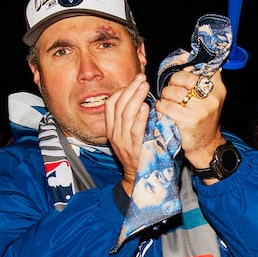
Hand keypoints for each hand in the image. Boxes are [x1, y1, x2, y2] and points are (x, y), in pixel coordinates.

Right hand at [104, 73, 153, 191]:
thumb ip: (132, 119)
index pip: (110, 104)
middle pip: (118, 106)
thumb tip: (141, 99)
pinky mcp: (134, 149)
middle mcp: (114, 133)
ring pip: (126, 115)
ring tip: (145, 86)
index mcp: (111, 129)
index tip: (134, 81)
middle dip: (130, 89)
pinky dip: (140, 117)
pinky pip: (135, 130)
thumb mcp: (129, 135)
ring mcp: (122, 142)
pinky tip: (147, 106)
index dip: (121, 90)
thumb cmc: (138, 153)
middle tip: (141, 78)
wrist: (138, 178)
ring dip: (136, 98)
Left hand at [156, 68, 226, 170]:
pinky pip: (166, 106)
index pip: (200, 68)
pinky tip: (163, 110)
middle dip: (173, 83)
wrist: (206, 145)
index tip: (179, 79)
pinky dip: (160, 107)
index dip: (185, 71)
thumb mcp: (209, 99)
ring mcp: (201, 109)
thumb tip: (183, 61)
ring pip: (173, 91)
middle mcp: (212, 97)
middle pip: (184, 77)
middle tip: (172, 92)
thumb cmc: (203, 119)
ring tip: (168, 102)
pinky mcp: (189, 120)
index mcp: (218, 88)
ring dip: (165, 96)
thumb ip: (200, 81)